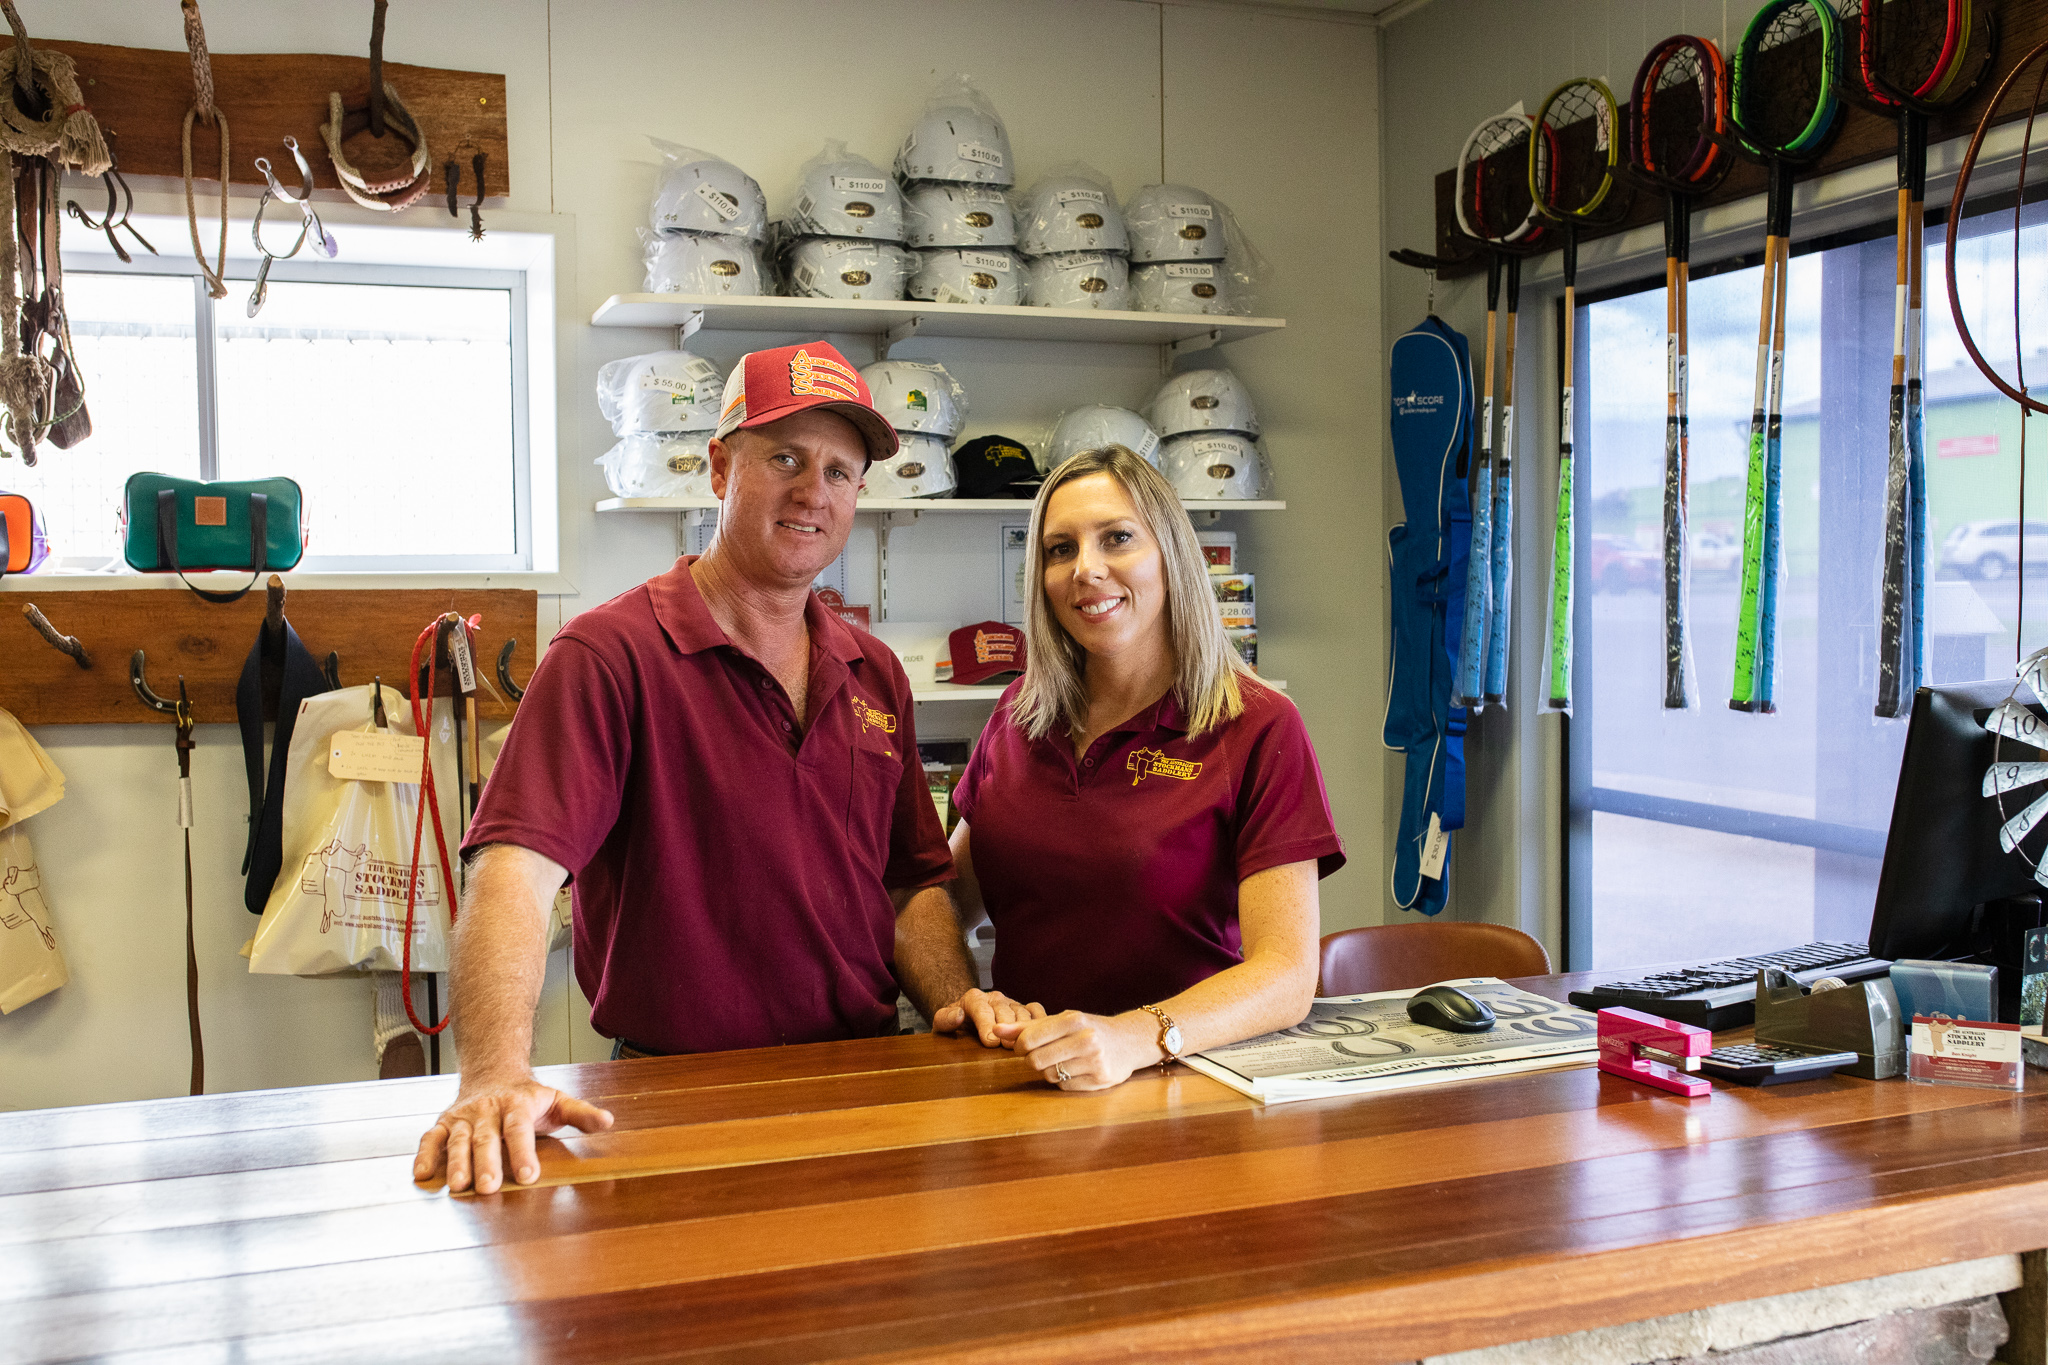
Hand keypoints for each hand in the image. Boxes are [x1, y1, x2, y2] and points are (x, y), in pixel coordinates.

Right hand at [413, 1078, 614, 1193]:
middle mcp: (487, 1110)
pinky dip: (424, 1154)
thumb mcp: (558, 1100)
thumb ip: (581, 1113)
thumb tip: (608, 1122)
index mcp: (517, 1104)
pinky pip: (430, 1138)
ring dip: (456, 1163)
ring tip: (458, 1186)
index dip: (523, 1152)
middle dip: (486, 1162)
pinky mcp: (443, 1123)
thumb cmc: (529, 1098)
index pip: (519, 1129)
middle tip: (488, 1188)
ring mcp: (463, 1116)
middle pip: (486, 1137)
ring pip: (456, 1139)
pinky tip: (422, 1175)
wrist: (493, 1073)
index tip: (528, 1176)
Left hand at [931, 988, 1044, 1045]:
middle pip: (1006, 1012)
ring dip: (1025, 1029)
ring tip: (1025, 1045)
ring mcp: (1012, 1003)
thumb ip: (945, 1019)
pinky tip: (1042, 1036)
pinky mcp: (1025, 1009)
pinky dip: (1042, 1021)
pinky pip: (1037, 1011)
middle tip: (1009, 1047)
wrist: (964, 1017)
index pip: (982, 1010)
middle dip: (1008, 1030)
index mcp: (974, 998)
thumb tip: (958, 1016)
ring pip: (1023, 1012)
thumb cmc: (954, 1024)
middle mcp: (995, 998)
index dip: (987, 1026)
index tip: (991, 1042)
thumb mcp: (941, 1023)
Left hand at [994, 1010, 1158, 1090]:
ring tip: (1063, 1059)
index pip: (1029, 1039)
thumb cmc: (1089, 1028)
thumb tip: (996, 1030)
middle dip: (1033, 1060)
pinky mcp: (1100, 1080)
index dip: (1019, 1046)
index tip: (1023, 1046)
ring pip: (1049, 1075)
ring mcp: (1094, 1061)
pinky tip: (1076, 1069)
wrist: (1129, 1041)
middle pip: (1035, 1061)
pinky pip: (1065, 1086)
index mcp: (1073, 1020)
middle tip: (1043, 1054)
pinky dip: (1065, 1080)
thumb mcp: (1061, 1020)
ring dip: (1049, 1070)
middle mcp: (1086, 1039)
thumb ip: (1028, 1027)